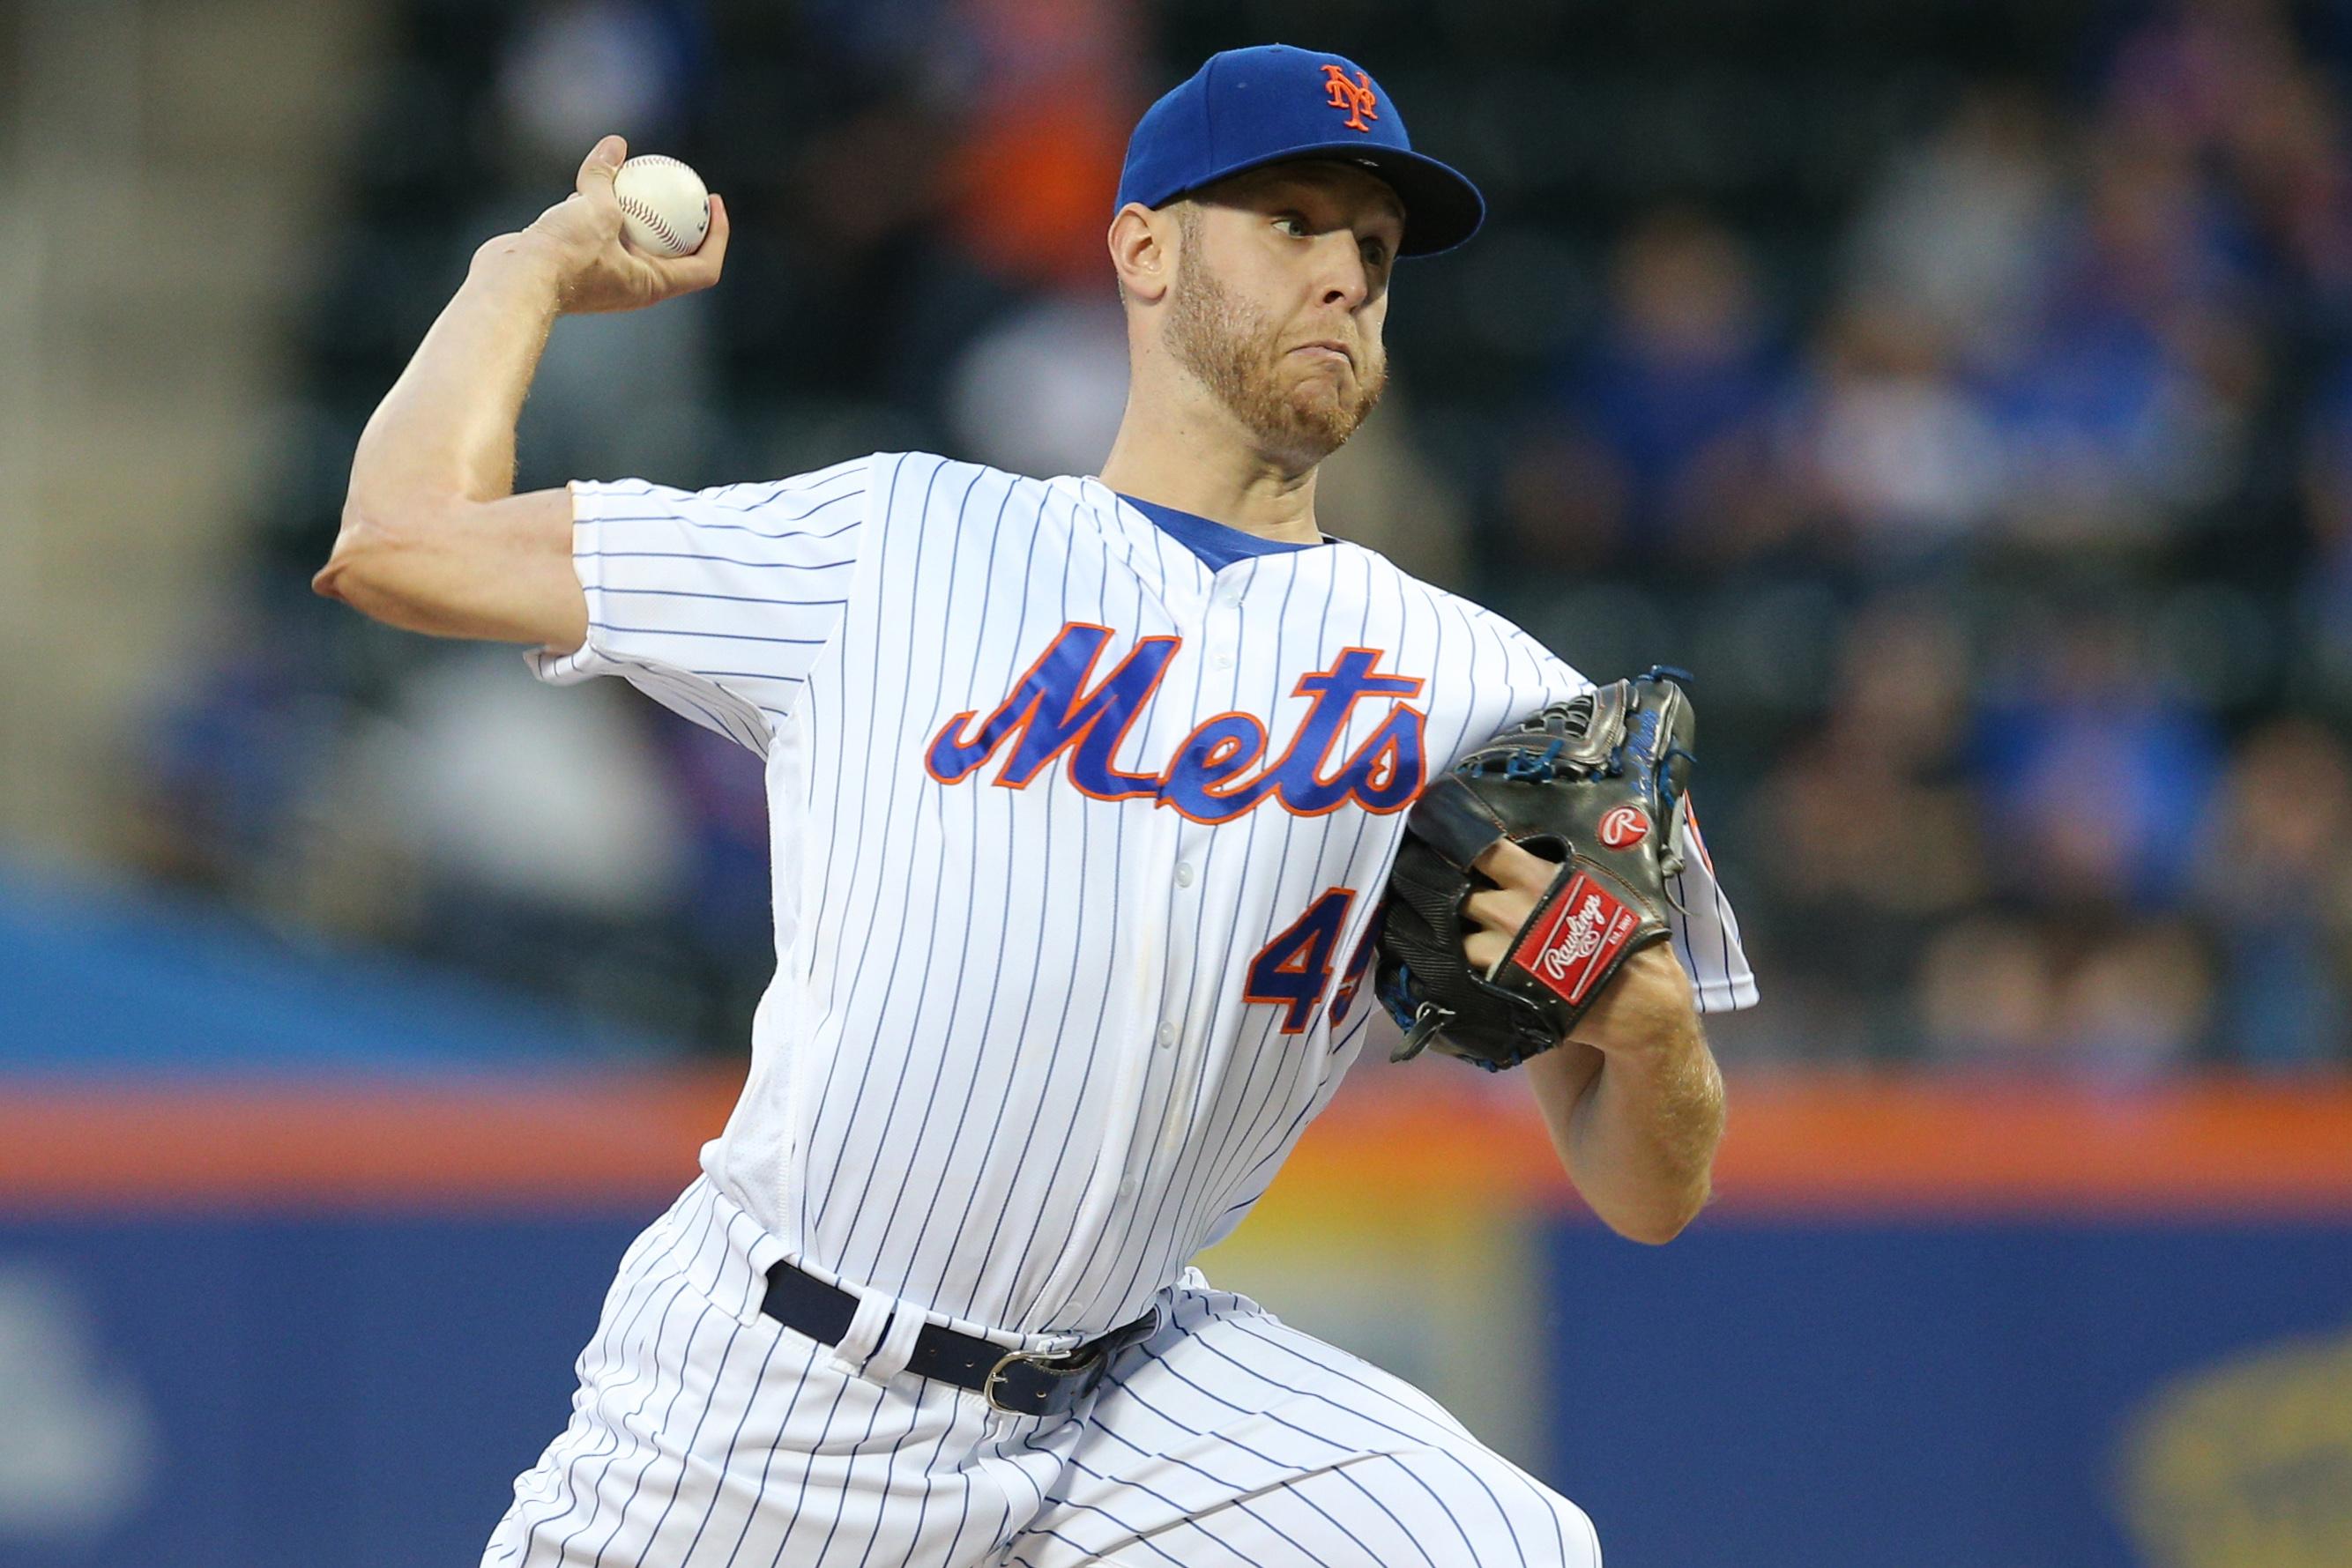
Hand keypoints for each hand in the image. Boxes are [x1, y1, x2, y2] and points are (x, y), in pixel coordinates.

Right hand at [492, 135, 730, 314]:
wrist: (514, 282)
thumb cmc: (564, 254)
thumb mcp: (595, 207)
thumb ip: (606, 177)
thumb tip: (615, 145)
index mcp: (652, 285)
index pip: (704, 268)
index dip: (718, 236)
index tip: (713, 201)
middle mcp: (634, 285)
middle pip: (673, 252)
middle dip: (682, 219)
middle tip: (682, 184)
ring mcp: (605, 276)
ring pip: (631, 239)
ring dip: (636, 210)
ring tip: (636, 174)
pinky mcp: (578, 264)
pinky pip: (599, 233)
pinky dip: (600, 209)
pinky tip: (590, 182)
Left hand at [1463, 838, 1697, 1056]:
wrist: (1639, 999)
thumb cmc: (1625, 937)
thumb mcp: (1596, 887)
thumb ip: (1555, 871)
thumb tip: (1525, 853)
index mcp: (1538, 879)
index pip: (1484, 850)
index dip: (1463, 851)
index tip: (1453, 852)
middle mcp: (1512, 911)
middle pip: (1462, 894)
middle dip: (1458, 897)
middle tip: (1459, 901)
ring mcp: (1501, 952)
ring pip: (1455, 937)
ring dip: (1457, 937)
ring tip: (1462, 940)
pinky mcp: (1497, 988)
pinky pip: (1464, 972)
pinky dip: (1463, 968)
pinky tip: (1466, 968)